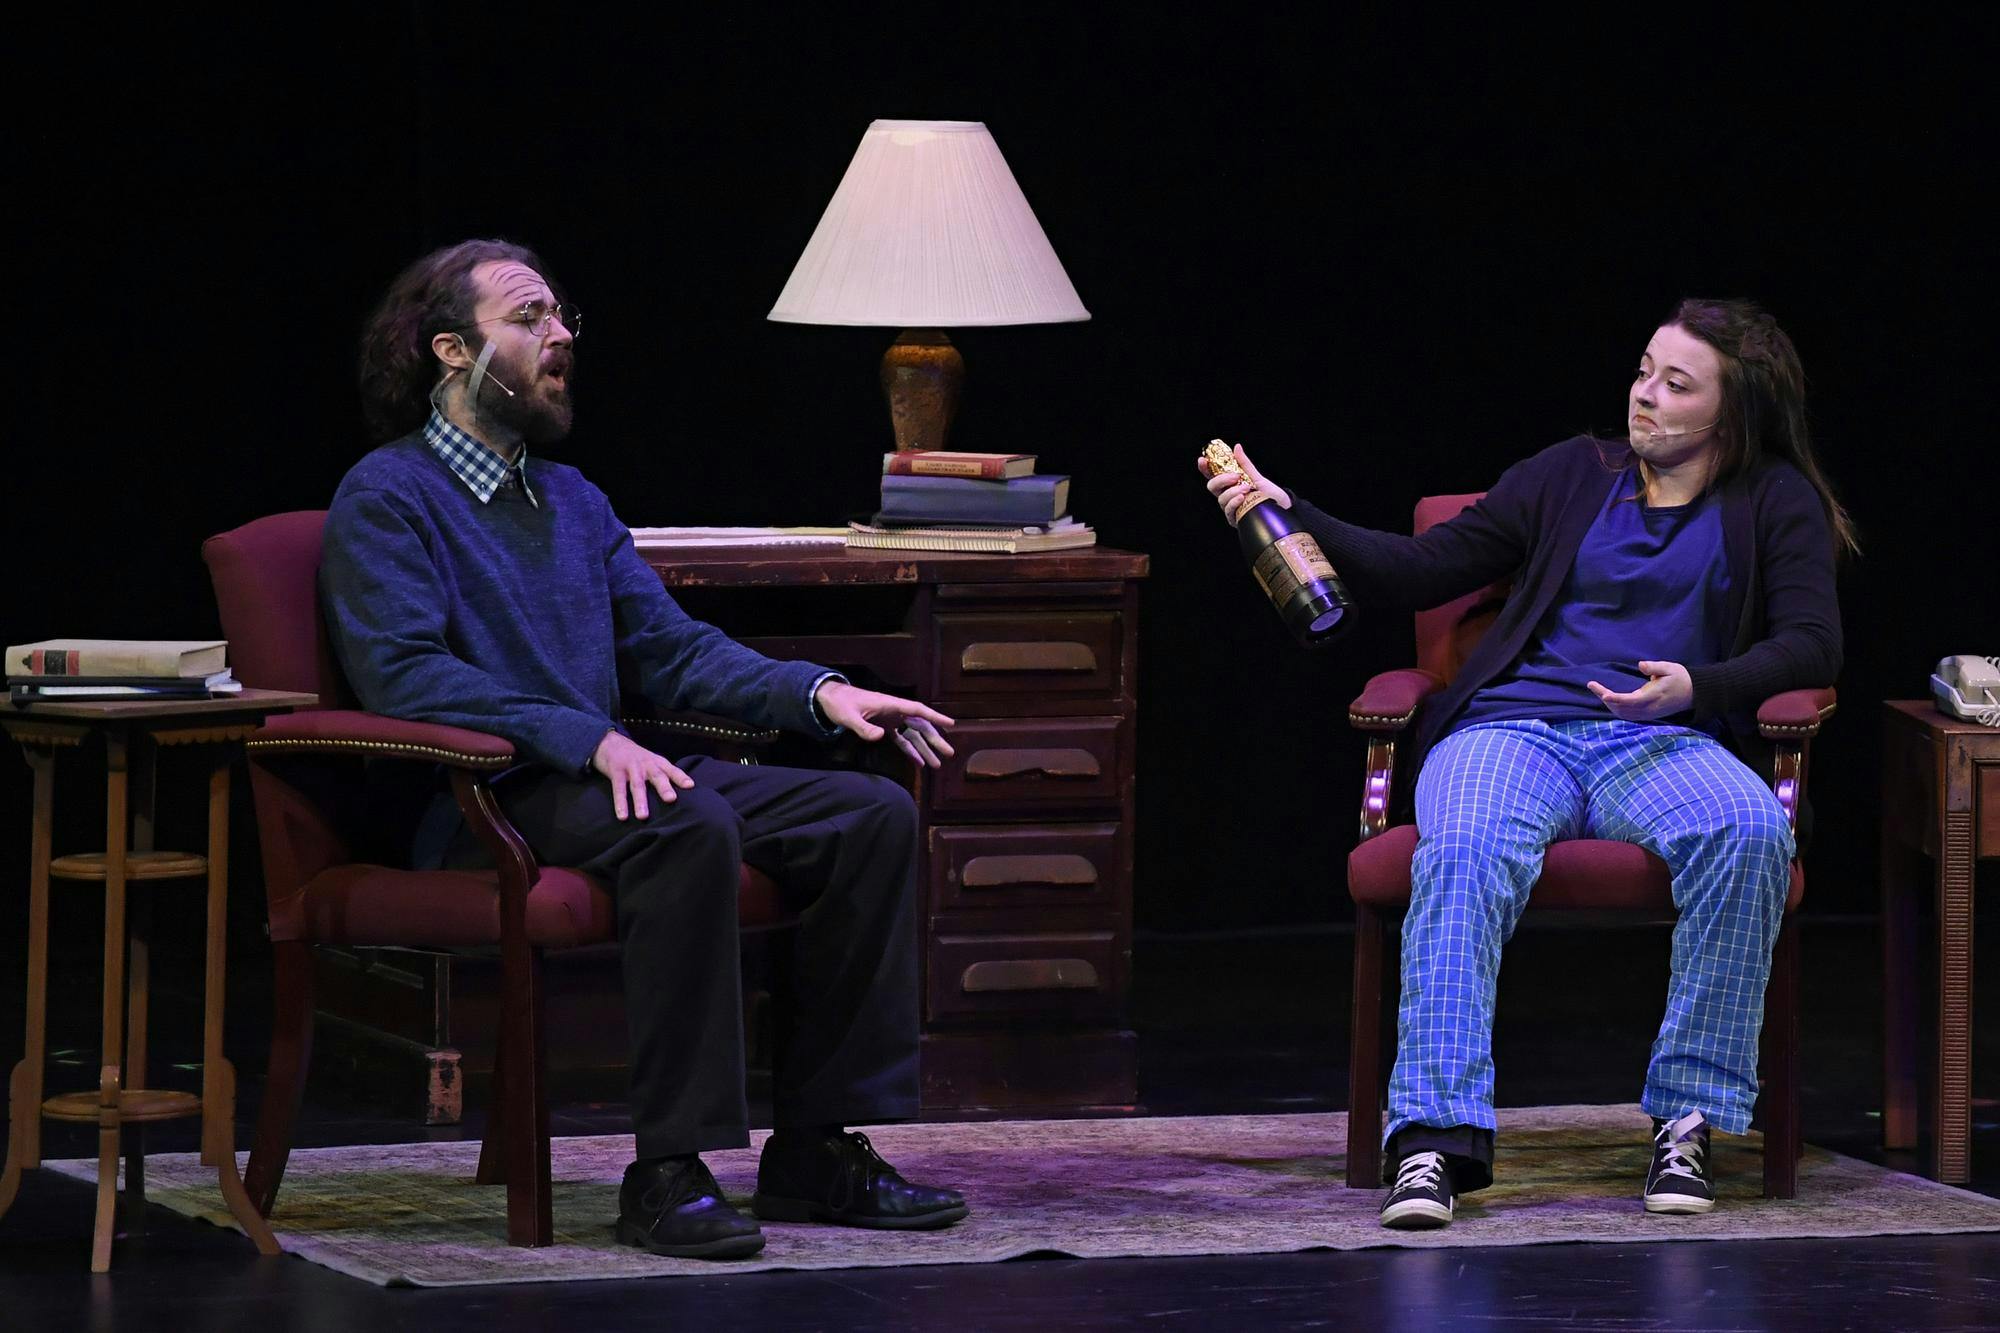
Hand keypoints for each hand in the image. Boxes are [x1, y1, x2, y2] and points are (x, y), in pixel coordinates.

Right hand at [591, 729, 693, 819]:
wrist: (611, 743)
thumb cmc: (636, 759)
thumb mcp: (652, 762)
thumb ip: (664, 776)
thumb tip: (677, 797)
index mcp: (657, 763)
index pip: (672, 769)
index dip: (681, 777)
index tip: (690, 786)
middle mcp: (646, 764)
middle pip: (657, 776)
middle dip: (664, 788)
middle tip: (671, 799)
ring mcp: (631, 768)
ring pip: (637, 785)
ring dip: (640, 801)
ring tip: (643, 816)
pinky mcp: (616, 772)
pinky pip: (618, 789)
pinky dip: (620, 803)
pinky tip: (622, 816)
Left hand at [815, 680, 956, 766]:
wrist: (829, 699)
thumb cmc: (840, 704)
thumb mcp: (849, 716)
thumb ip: (864, 727)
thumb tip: (881, 736)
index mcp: (890, 704)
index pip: (917, 710)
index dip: (935, 717)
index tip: (950, 724)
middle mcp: (895, 712)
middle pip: (920, 726)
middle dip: (935, 739)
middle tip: (949, 753)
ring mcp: (891, 720)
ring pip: (913, 735)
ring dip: (925, 749)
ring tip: (937, 765)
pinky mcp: (885, 727)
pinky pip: (901, 740)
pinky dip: (910, 751)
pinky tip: (919, 763)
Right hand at [1196, 443, 1290, 525]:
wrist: (1281, 508)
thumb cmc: (1268, 494)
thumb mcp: (1256, 476)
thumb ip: (1244, 463)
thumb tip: (1236, 447)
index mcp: (1229, 484)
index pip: (1212, 476)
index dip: (1204, 468)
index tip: (1203, 460)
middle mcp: (1227, 495)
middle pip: (1212, 487)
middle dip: (1220, 480)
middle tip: (1234, 476)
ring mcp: (1231, 507)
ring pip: (1221, 499)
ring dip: (1232, 491)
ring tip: (1246, 488)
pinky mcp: (1236, 519)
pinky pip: (1229, 510)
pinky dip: (1234, 502)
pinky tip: (1242, 497)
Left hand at [1587, 660, 1693, 720]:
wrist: (1695, 694)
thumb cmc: (1681, 678)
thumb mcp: (1670, 668)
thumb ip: (1655, 667)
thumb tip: (1641, 665)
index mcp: (1654, 696)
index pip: (1631, 700)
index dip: (1616, 698)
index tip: (1604, 693)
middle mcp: (1649, 708)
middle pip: (1622, 708)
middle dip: (1606, 698)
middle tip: (1593, 685)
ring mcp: (1648, 713)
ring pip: (1623, 714)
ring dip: (1609, 704)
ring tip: (1599, 691)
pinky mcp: (1648, 715)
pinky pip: (1628, 715)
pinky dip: (1616, 709)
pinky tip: (1609, 700)